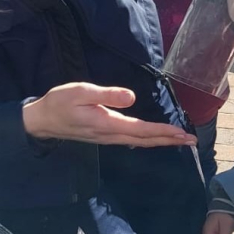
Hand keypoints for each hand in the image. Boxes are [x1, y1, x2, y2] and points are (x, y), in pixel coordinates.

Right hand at [22, 83, 196, 147]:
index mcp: (107, 123)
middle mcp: (110, 134)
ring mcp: (107, 137)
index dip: (163, 131)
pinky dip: (147, 140)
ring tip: (179, 140)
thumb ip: (107, 94)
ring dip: (160, 141)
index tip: (182, 133)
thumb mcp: (82, 91)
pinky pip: (131, 141)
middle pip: (145, 140)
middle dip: (169, 140)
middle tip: (192, 141)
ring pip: (139, 142)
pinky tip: (153, 139)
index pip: (141, 130)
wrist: (41, 120)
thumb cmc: (60, 102)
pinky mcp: (103, 135)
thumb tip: (131, 97)